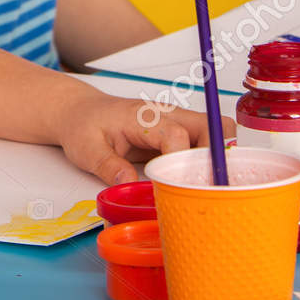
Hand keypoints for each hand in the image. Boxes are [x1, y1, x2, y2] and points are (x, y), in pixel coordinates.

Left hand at [51, 89, 232, 186]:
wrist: (81, 113)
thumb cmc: (83, 126)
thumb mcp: (85, 148)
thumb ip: (107, 165)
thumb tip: (129, 183)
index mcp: (143, 116)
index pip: (176, 134)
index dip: (182, 160)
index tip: (176, 184)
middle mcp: (167, 115)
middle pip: (212, 127)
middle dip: (214, 158)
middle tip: (200, 187)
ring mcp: (177, 123)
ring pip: (218, 133)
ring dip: (217, 160)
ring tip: (201, 185)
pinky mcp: (181, 135)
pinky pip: (209, 144)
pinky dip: (211, 162)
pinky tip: (197, 181)